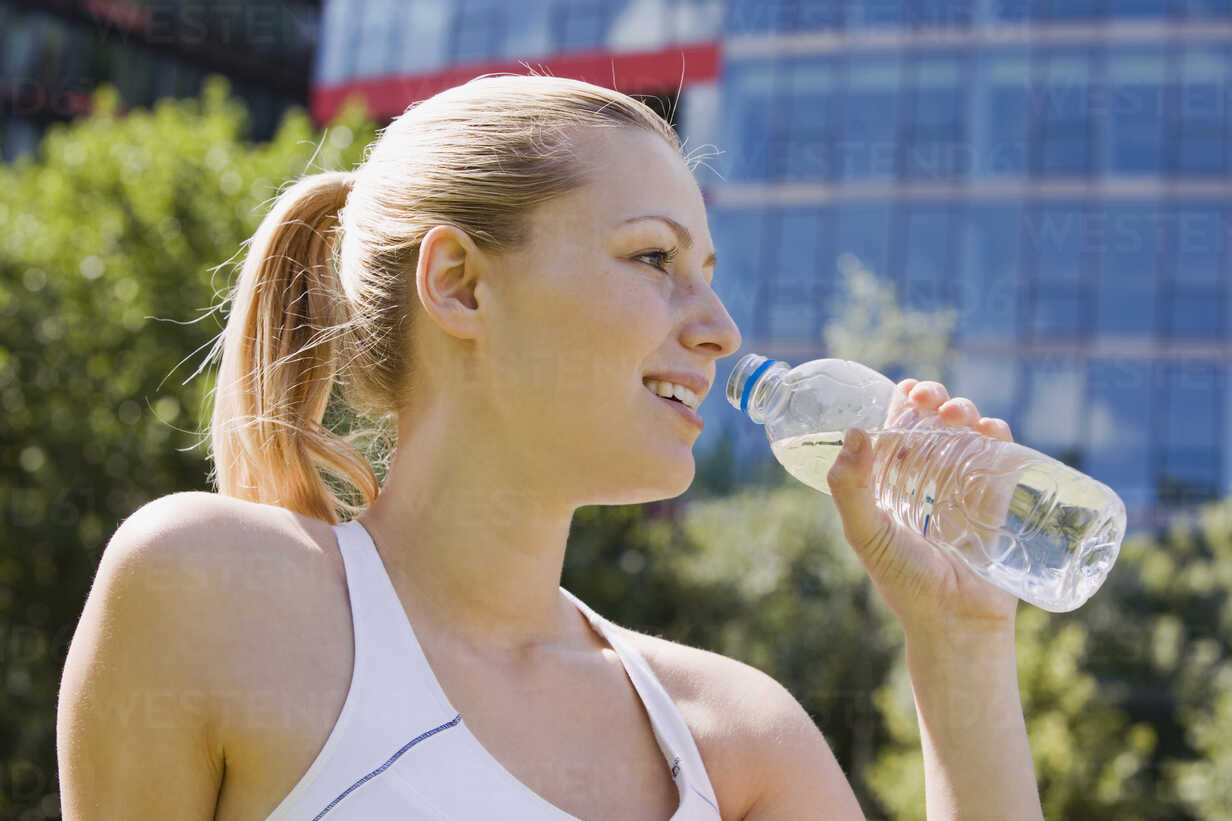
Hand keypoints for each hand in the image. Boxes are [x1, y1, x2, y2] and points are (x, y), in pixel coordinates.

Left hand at [826, 378, 1018, 634]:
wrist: (957, 623)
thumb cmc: (905, 582)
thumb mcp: (867, 533)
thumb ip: (850, 488)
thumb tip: (854, 431)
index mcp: (892, 483)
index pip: (897, 430)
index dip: (902, 404)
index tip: (906, 389)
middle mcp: (927, 480)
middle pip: (933, 424)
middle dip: (934, 400)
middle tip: (931, 398)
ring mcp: (965, 487)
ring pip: (967, 434)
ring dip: (964, 411)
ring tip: (956, 413)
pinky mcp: (997, 500)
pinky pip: (1001, 458)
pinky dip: (998, 435)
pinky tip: (991, 429)